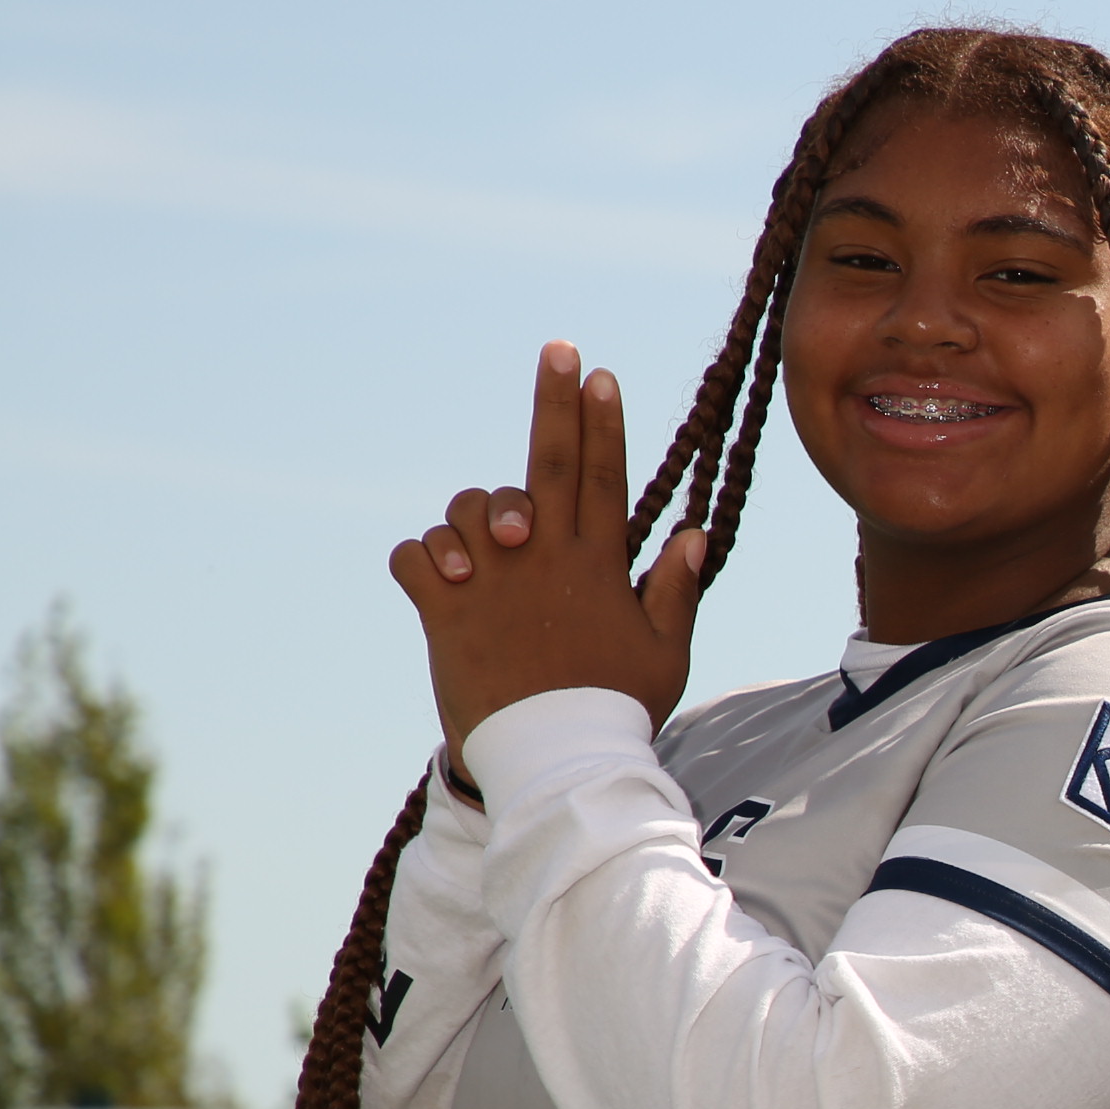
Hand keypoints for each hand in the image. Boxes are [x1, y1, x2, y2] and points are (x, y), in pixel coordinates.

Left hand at [391, 342, 706, 757]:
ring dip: (472, 517)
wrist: (557, 759)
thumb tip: (694, 532)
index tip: (600, 374)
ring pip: (470, 508)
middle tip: (557, 349)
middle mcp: (547, 558)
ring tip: (484, 553)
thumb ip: (675, 587)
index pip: (604, 475)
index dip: (602, 421)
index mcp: (598, 564)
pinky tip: (441, 582)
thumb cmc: (616, 707)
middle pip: (549, 461)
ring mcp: (494, 579)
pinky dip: (422, 560)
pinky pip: (415, 556)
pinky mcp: (446, 609)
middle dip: (555, 400)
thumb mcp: (664, 650)